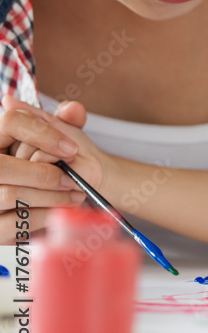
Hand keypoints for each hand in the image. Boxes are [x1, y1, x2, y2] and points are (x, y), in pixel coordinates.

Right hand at [0, 96, 106, 242]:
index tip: (73, 149)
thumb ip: (66, 122)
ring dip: (49, 197)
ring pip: (9, 194)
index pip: (11, 121)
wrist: (50, 192)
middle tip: (72, 180)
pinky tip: (59, 212)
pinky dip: (41, 218)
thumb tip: (73, 109)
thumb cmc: (52, 162)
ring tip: (74, 196)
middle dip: (43, 175)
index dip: (42, 135)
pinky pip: (11, 223)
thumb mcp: (59, 138)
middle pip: (2, 167)